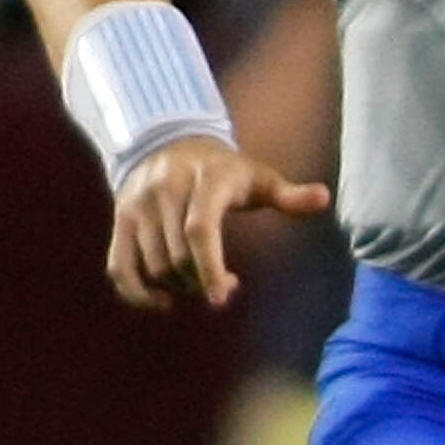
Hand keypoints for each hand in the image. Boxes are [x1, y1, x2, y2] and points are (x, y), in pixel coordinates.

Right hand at [109, 134, 330, 310]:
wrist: (169, 142)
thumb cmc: (225, 171)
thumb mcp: (259, 177)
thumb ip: (289, 195)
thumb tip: (324, 198)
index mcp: (204, 178)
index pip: (200, 230)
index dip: (209, 267)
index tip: (222, 298)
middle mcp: (164, 189)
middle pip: (178, 257)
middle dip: (201, 281)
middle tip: (222, 284)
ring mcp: (137, 204)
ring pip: (154, 267)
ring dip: (178, 288)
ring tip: (199, 279)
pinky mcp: (120, 219)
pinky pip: (119, 269)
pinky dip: (138, 294)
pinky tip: (163, 302)